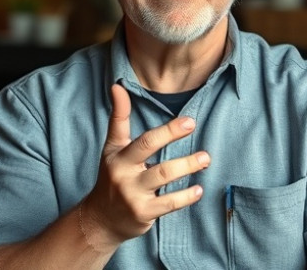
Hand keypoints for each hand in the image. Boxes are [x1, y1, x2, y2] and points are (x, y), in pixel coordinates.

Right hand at [81, 85, 210, 248]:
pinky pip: (169, 203)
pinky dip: (186, 196)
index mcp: (119, 155)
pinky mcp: (143, 213)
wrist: (100, 219)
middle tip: (195, 128)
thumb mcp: (112, 148)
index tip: (189, 120)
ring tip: (205, 158)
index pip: (143, 138)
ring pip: (164, 176)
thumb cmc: (113, 176)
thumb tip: (117, 86)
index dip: (165, 128)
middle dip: (174, 138)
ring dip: (187, 166)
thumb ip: (119, 119)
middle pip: (152, 151)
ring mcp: (133, 194)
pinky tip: (199, 189)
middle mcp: (124, 173)